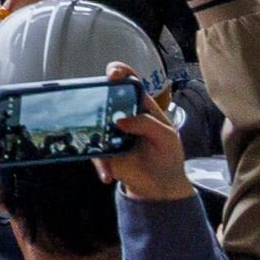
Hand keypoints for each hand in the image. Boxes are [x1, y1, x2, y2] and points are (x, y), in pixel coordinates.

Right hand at [96, 69, 192, 205]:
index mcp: (141, 106)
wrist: (161, 187)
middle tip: (92, 97)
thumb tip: (120, 120)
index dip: (120, 72)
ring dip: (92, 131)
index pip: (129, 82)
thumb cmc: (167, 156)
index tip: (113, 74)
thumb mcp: (166, 137)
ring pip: (93, 123)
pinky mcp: (103, 151)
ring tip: (104, 147)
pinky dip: (100, 164)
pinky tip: (109, 174)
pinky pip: (94, 153)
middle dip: (95, 94)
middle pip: (105, 97)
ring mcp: (110, 132)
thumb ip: (147, 124)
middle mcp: (122, 115)